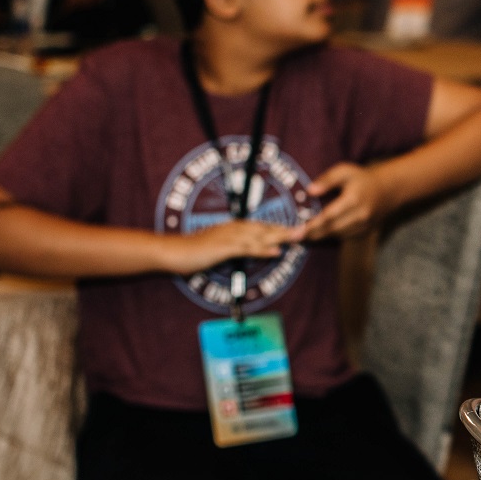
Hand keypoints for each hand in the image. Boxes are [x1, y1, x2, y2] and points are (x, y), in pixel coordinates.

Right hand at [162, 219, 302, 275]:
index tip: (297, 228)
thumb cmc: (194, 252)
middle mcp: (234, 229)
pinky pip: (246, 248)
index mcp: (233, 228)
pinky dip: (262, 249)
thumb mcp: (219, 249)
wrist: (172, 252)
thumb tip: (254, 251)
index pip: (261, 227)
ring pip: (259, 236)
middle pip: (265, 228)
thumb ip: (236, 249)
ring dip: (280, 236)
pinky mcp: (222, 248)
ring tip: (299, 236)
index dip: (280, 228)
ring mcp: (228, 238)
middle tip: (307, 229)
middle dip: (286, 229)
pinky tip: (276, 251)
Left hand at [301, 163, 391, 241]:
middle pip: (331, 229)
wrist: (387, 191)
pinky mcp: (363, 232)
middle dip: (310, 234)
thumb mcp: (345, 171)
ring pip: (336, 235)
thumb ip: (327, 179)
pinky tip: (315, 235)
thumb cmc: (362, 179)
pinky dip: (328, 236)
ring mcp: (362, 226)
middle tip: (291, 237)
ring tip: (299, 236)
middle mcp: (359, 216)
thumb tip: (309, 191)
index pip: (329, 215)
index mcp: (353, 200)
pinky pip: (342, 236)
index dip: (312, 225)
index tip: (297, 230)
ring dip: (317, 237)